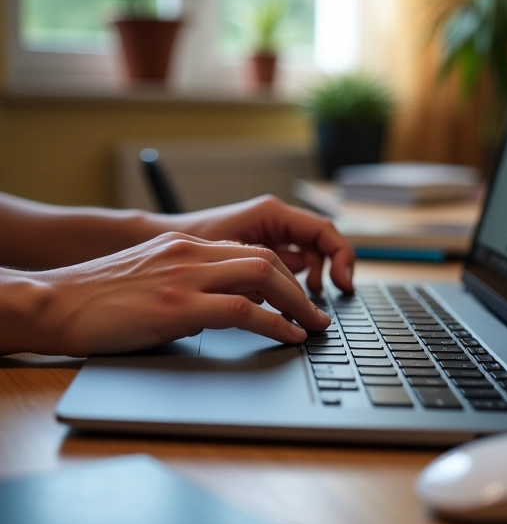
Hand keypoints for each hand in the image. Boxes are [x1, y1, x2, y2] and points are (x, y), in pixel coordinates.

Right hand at [29, 232, 332, 355]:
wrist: (54, 302)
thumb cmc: (98, 298)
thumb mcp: (152, 278)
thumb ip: (189, 285)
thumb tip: (222, 310)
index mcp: (186, 246)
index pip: (249, 252)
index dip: (281, 274)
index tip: (297, 296)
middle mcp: (192, 253)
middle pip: (265, 260)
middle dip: (299, 288)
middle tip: (318, 313)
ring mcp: (186, 277)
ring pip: (263, 276)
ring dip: (297, 304)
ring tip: (314, 326)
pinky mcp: (178, 306)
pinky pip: (243, 310)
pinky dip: (275, 323)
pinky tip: (289, 337)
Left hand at [168, 195, 355, 292]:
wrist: (146, 242)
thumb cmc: (180, 242)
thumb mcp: (227, 257)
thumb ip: (259, 275)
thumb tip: (290, 299)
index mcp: (270, 213)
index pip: (324, 231)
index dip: (341, 258)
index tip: (342, 285)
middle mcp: (271, 219)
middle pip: (319, 244)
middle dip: (330, 274)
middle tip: (323, 309)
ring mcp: (265, 232)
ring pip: (304, 256)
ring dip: (307, 281)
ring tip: (299, 309)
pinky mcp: (255, 248)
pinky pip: (283, 264)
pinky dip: (286, 284)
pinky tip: (275, 304)